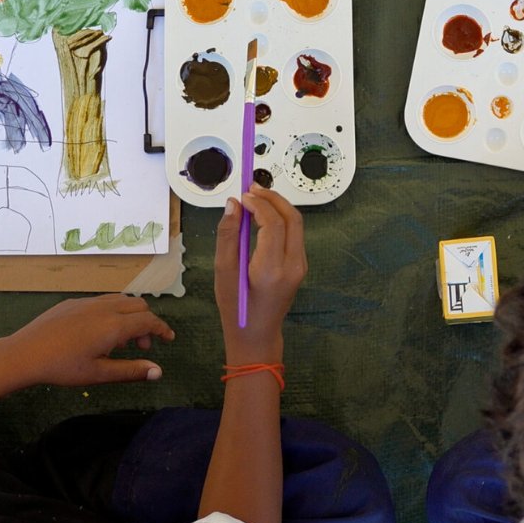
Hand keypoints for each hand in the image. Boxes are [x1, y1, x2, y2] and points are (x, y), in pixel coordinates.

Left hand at [0, 294, 175, 387]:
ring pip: (120, 300)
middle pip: (138, 305)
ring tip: (120, 341)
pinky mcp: (72, 303)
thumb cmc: (63, 367)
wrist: (24, 353)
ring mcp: (87, 303)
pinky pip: (102, 301)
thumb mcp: (99, 374)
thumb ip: (131, 370)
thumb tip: (158, 372)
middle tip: (142, 346)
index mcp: (114, 325)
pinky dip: (112, 313)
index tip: (169, 339)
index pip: (149, 320)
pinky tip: (97, 334)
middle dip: (146, 323)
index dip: (162, 329)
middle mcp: (104, 308)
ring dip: (129, 316)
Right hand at [214, 185, 307, 363]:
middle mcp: (292, 266)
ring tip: (255, 198)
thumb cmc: (236, 307)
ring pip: (296, 224)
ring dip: (278, 207)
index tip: (243, 196)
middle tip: (252, 188)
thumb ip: (227, 235)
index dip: (259, 204)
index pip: (273, 223)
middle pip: (292, 218)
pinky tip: (262, 217)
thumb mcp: (223, 271)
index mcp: (272, 269)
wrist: (256, 334)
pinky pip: (294, 234)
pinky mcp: (300, 266)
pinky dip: (280, 220)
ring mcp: (300, 266)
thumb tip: (232, 204)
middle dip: (273, 198)